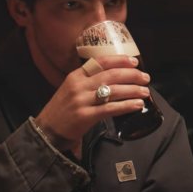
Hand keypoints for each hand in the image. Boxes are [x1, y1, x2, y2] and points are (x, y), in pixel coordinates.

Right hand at [35, 55, 150, 151]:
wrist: (46, 131)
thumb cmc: (63, 110)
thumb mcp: (72, 89)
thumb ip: (89, 82)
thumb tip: (115, 79)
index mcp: (76, 76)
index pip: (101, 62)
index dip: (120, 60)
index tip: (135, 61)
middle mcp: (79, 85)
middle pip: (111, 75)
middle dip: (132, 75)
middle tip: (145, 77)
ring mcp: (81, 100)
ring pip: (114, 91)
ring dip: (133, 90)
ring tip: (146, 91)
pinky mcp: (85, 116)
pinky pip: (111, 108)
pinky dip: (127, 105)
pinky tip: (138, 105)